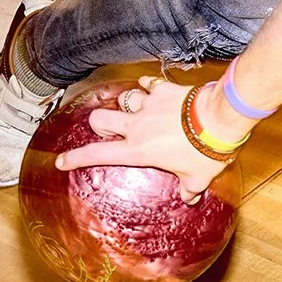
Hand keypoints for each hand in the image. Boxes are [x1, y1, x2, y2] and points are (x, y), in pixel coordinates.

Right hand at [55, 77, 233, 203]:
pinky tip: (152, 88)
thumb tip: (190, 198)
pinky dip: (148, 86)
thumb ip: (189, 189)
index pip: (97, 155)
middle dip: (99, 125)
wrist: (219, 118)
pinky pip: (148, 83)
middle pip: (99, 119)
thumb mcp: (197, 178)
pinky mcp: (163, 89)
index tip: (61, 162)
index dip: (76, 159)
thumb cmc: (206, 151)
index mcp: (138, 150)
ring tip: (138, 112)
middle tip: (112, 132)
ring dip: (127, 106)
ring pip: (123, 100)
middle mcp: (137, 125)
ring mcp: (148, 104)